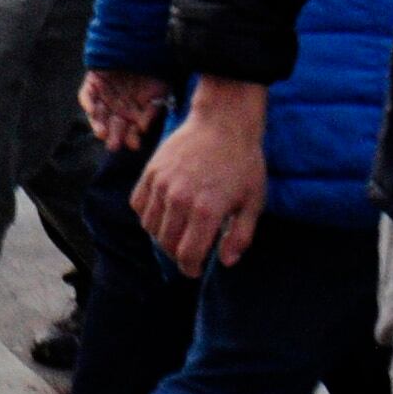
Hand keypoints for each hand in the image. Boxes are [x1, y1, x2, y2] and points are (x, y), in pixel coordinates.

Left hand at [82, 68, 164, 150]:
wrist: (139, 46)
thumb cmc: (153, 71)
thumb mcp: (159, 92)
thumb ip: (152, 110)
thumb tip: (143, 129)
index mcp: (132, 113)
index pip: (130, 130)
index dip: (132, 138)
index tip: (134, 145)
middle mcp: (116, 108)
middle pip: (113, 126)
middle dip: (114, 136)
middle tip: (114, 145)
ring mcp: (103, 97)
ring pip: (98, 115)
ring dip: (99, 124)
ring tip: (102, 134)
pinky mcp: (92, 84)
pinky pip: (86, 96)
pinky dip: (88, 103)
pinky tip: (93, 111)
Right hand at [133, 79, 270, 273]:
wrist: (223, 123)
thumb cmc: (243, 163)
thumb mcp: (254, 201)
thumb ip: (240, 235)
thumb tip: (226, 261)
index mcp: (206, 211)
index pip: (187, 254)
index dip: (190, 268)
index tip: (195, 270)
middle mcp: (179, 201)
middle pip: (166, 243)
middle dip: (177, 255)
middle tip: (188, 254)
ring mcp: (161, 185)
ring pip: (150, 226)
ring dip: (161, 237)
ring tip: (176, 234)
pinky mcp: (150, 173)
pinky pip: (139, 204)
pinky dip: (147, 216)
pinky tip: (162, 215)